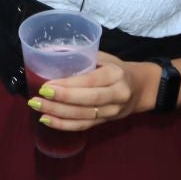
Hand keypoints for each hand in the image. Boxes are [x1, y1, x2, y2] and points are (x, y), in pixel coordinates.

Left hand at [30, 52, 148, 130]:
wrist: (142, 89)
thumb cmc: (119, 69)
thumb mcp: (106, 59)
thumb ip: (84, 58)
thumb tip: (52, 54)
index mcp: (116, 75)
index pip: (90, 81)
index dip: (68, 85)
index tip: (47, 85)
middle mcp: (116, 95)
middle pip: (87, 101)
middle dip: (60, 101)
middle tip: (37, 98)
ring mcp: (112, 112)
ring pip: (83, 116)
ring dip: (58, 114)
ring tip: (38, 108)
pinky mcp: (106, 122)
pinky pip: (83, 126)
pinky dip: (64, 125)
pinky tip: (47, 120)